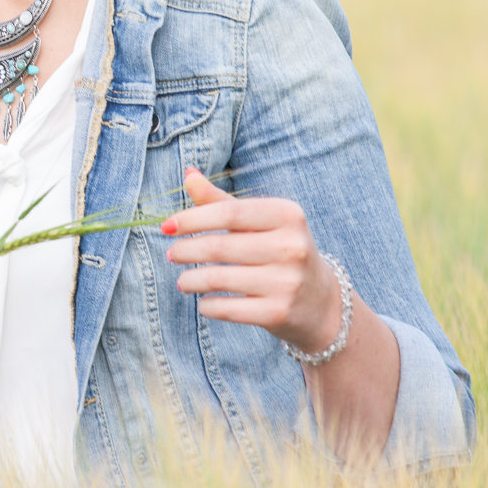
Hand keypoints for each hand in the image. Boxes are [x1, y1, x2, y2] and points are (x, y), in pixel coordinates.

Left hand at [161, 169, 341, 353]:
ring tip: (182, 281)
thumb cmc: (280, 251)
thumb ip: (222, 201)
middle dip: (186, 250)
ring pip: (219, 279)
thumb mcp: (260, 222)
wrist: (320, 301)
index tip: (166, 226)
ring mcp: (287, 282)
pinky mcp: (279, 313)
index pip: (229, 212)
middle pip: (220, 246)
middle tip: (171, 254)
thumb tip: (188, 175)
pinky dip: (207, 305)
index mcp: (287, 215)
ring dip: (191, 280)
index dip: (192, 218)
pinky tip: (203, 301)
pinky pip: (228, 309)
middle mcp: (292, 247)